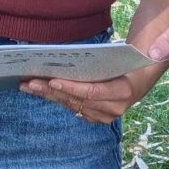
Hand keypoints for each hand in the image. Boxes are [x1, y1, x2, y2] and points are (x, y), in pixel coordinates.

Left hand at [21, 62, 165, 123]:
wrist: (139, 80)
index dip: (72, 87)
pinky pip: (71, 107)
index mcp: (123, 92)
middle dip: (52, 91)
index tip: (53, 80)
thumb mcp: (128, 56)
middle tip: (31, 82)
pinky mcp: (94, 118)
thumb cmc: (130, 62)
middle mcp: (113, 109)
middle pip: (77, 100)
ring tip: (28, 85)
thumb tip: (125, 51)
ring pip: (71, 105)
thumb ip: (126, 54)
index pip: (92, 91)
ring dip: (48, 95)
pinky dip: (55, 98)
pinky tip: (39, 90)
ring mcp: (104, 116)